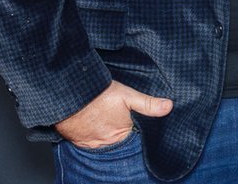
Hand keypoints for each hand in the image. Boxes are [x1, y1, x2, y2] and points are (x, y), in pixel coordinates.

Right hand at [55, 80, 172, 148]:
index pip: (135, 135)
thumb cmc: (97, 94)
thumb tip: (169, 107)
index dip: (137, 127)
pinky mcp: (80, 142)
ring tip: (106, 120)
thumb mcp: (126, 95)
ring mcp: (94, 143)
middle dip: (122, 131)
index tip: (136, 120)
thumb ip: (147, 103)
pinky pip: (91, 142)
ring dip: (107, 133)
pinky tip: (95, 124)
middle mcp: (109, 142)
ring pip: (105, 141)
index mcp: (123, 132)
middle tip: (118, 118)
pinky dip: (94, 135)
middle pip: (120, 139)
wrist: (68, 95)